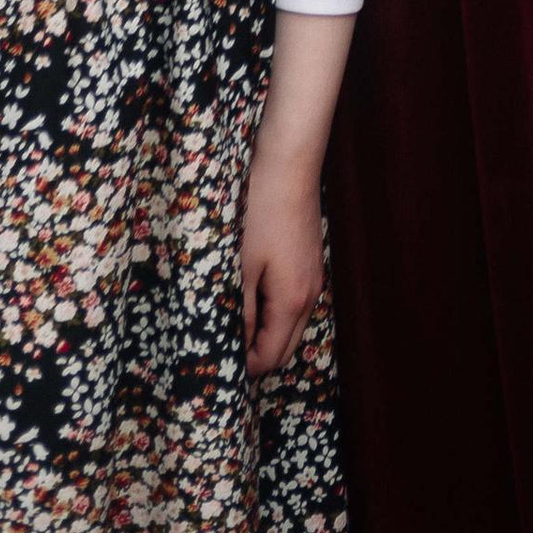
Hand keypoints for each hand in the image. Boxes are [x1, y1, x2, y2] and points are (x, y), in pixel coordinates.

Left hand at [241, 145, 326, 376]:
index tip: (217, 358)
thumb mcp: (240, 266)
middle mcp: (311, 295)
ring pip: (292, 326)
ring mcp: (314, 277)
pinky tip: (252, 291)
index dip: (244, 368)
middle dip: (258, 355)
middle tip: (224, 344)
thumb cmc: (259, 211)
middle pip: (287, 348)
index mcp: (292, 301)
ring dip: (267, 332)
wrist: (288, 164)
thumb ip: (238, 312)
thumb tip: (233, 347)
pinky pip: (295, 303)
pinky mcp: (311, 261)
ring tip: (234, 316)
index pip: (272, 358)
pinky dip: (275, 311)